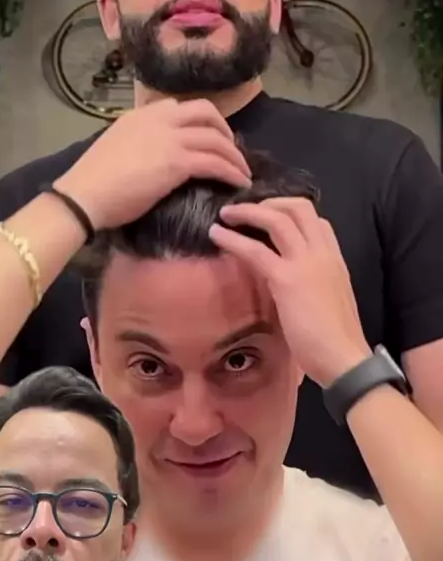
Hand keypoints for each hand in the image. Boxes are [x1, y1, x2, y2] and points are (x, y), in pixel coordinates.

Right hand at [53, 98, 250, 230]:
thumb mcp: (116, 148)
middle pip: (205, 111)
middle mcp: (158, 119)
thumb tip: (152, 159)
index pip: (177, 107)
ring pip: (216, 138)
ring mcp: (169, 138)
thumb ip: (138, 145)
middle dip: (224, 129)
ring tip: (242, 172)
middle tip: (231, 150)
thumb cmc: (93, 182)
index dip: (199, 121)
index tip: (207, 137)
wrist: (84, 195)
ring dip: (235, 155)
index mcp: (140, 115)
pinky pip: (215, 162)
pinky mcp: (178, 162)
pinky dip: (232, 172)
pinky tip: (239, 183)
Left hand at [209, 198, 371, 386]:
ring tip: (226, 214)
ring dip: (248, 211)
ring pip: (277, 218)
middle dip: (270, 201)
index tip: (269, 216)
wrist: (344, 358)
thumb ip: (310, 284)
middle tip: (245, 208)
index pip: (317, 221)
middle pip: (298, 207)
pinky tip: (216, 236)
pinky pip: (255, 250)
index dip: (291, 212)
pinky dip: (232, 239)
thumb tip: (288, 284)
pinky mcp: (287, 279)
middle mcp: (323, 253)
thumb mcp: (327, 300)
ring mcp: (306, 263)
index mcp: (335, 259)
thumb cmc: (336, 340)